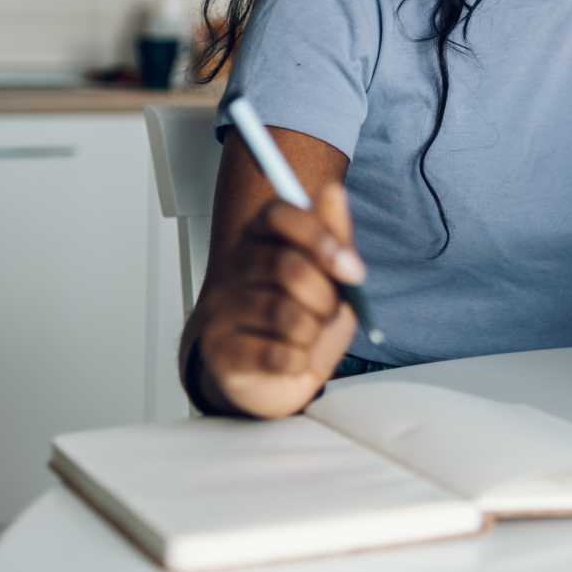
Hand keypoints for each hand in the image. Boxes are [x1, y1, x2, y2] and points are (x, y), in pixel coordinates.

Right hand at [188, 182, 361, 418]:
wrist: (273, 381)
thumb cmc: (303, 323)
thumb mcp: (331, 279)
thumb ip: (335, 239)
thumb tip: (333, 191)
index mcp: (260, 239)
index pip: (279, 214)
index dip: (318, 236)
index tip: (350, 267)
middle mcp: (234, 267)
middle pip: (286, 266)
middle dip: (325, 297)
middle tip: (328, 312)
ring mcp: (221, 309)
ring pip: (284, 314)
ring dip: (312, 333)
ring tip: (306, 338)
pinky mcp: (221, 351)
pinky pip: (275, 354)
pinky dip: (297, 361)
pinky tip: (291, 360)